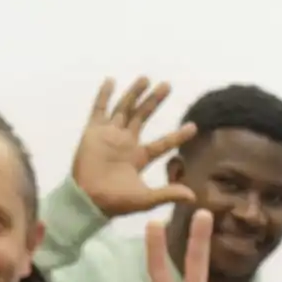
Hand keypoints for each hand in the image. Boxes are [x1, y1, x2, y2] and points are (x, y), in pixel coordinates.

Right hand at [72, 77, 196, 218]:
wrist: (88, 200)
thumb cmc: (115, 202)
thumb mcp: (145, 198)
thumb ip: (168, 194)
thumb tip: (193, 197)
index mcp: (139, 157)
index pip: (163, 143)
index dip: (177, 135)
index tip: (194, 126)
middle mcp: (125, 143)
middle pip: (142, 117)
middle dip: (154, 101)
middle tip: (167, 85)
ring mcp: (109, 135)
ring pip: (124, 108)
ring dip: (135, 93)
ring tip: (146, 78)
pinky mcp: (93, 131)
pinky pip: (99, 109)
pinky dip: (104, 95)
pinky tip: (111, 80)